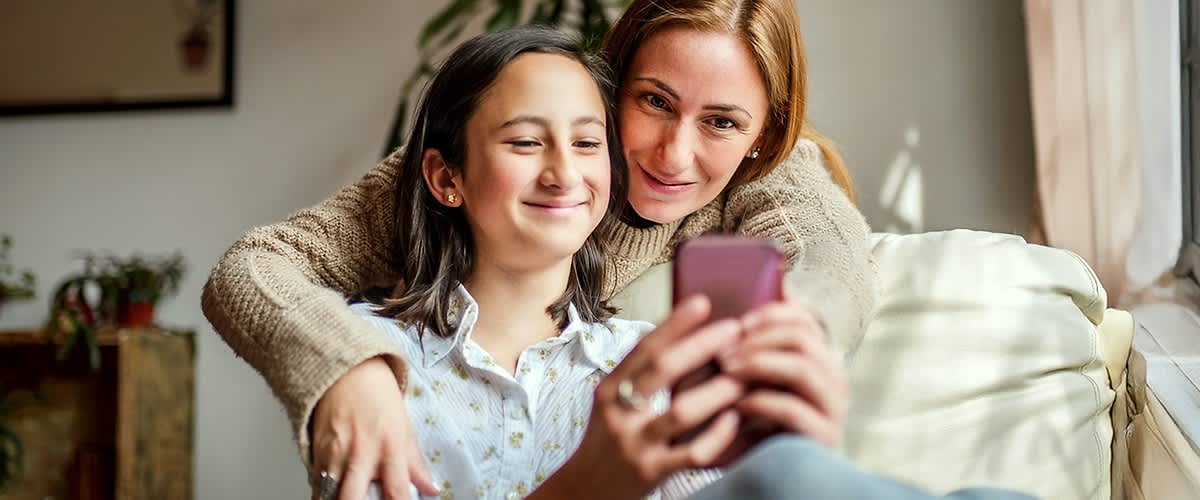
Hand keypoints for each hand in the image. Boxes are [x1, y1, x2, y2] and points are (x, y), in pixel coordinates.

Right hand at [310, 357, 438, 499]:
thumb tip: (430, 488)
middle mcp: (360, 454)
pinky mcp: (314, 452)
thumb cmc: (376, 393)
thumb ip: (415, 464)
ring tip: (348, 495)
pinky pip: (316, 485)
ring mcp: (334, 454)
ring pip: (329, 497)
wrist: (346, 370)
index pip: (396, 493)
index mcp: (389, 447)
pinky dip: (324, 493)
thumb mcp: (404, 427)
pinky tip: (335, 490)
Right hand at [532, 296, 744, 499]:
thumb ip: (638, 375)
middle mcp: (618, 414)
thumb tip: (678, 334)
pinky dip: (717, 435)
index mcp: (608, 390)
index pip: (643, 349)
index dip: (673, 324)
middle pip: (662, 370)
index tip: (702, 303)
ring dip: (715, 391)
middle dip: (701, 345)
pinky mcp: (652, 474)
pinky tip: (735, 420)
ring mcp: (635, 445)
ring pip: (680, 413)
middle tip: (734, 329)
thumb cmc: (607, 441)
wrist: (585, 492)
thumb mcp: (610, 403)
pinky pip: (691, 453)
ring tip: (742, 376)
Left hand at [719, 299, 848, 446]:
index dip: (773, 314)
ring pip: (802, 368)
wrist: (767, 469)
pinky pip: (793, 409)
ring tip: (727, 371)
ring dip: (758, 364)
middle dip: (759, 339)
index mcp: (821, 361)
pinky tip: (738, 404)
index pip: (807, 321)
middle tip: (725, 351)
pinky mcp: (823, 437)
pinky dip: (760, 401)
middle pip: (803, 338)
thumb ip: (765, 345)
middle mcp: (834, 380)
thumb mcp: (760, 377)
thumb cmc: (759, 420)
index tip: (740, 323)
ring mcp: (833, 409)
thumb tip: (784, 296)